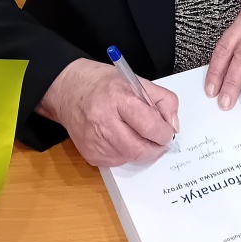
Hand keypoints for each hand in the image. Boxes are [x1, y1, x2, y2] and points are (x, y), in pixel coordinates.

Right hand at [37, 58, 178, 167]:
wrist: (67, 91)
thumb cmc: (102, 83)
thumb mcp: (136, 80)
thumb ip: (162, 100)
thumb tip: (173, 126)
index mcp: (118, 98)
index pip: (149, 126)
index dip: (164, 132)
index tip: (167, 131)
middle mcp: (104, 122)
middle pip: (141, 149)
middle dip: (156, 147)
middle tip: (158, 139)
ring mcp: (95, 142)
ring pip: (132, 157)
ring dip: (140, 149)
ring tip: (134, 131)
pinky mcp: (91, 155)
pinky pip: (118, 161)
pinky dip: (125, 152)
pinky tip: (118, 136)